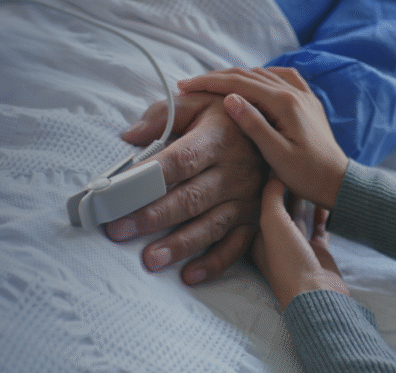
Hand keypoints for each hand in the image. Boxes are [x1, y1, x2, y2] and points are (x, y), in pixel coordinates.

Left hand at [108, 93, 265, 284]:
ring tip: (150, 260)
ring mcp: (247, 198)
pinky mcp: (255, 218)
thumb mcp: (198, 100)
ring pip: (210, 225)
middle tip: (119, 230)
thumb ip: (162, 115)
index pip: (180, 160)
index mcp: (217, 139)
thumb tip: (129, 136)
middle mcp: (234, 172)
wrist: (276, 124)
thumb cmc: (225, 114)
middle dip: (152, 216)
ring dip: (179, 245)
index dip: (149, 177)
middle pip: (190, 198)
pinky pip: (236, 246)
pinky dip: (214, 263)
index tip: (119, 190)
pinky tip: (189, 276)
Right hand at [177, 67, 347, 208]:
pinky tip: (252, 81)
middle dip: (216, 77)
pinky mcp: (307, 102)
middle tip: (189, 85)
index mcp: (285, 104)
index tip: (184, 86)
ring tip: (211, 84)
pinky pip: (281, 78)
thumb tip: (230, 98)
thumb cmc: (307, 175)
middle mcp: (295, 93)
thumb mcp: (275, 154)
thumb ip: (253, 124)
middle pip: (248, 75)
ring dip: (235, 76)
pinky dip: (260, 76)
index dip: (209, 83)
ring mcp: (303, 96)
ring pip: (262, 74)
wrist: (338, 183)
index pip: (239, 84)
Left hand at [252, 175, 348, 310]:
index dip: (262, 186)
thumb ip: (270, 196)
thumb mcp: (272, 222)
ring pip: (298, 215)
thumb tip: (273, 174)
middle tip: (292, 166)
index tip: (269, 164)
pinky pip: (319, 227)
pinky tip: (324, 199)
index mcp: (257, 236)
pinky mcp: (317, 251)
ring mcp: (296, 247)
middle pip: (277, 208)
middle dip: (283, 188)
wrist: (317, 294)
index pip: (256, 205)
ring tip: (308, 177)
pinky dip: (321, 213)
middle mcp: (274, 241)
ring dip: (302, 198)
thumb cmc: (288, 260)